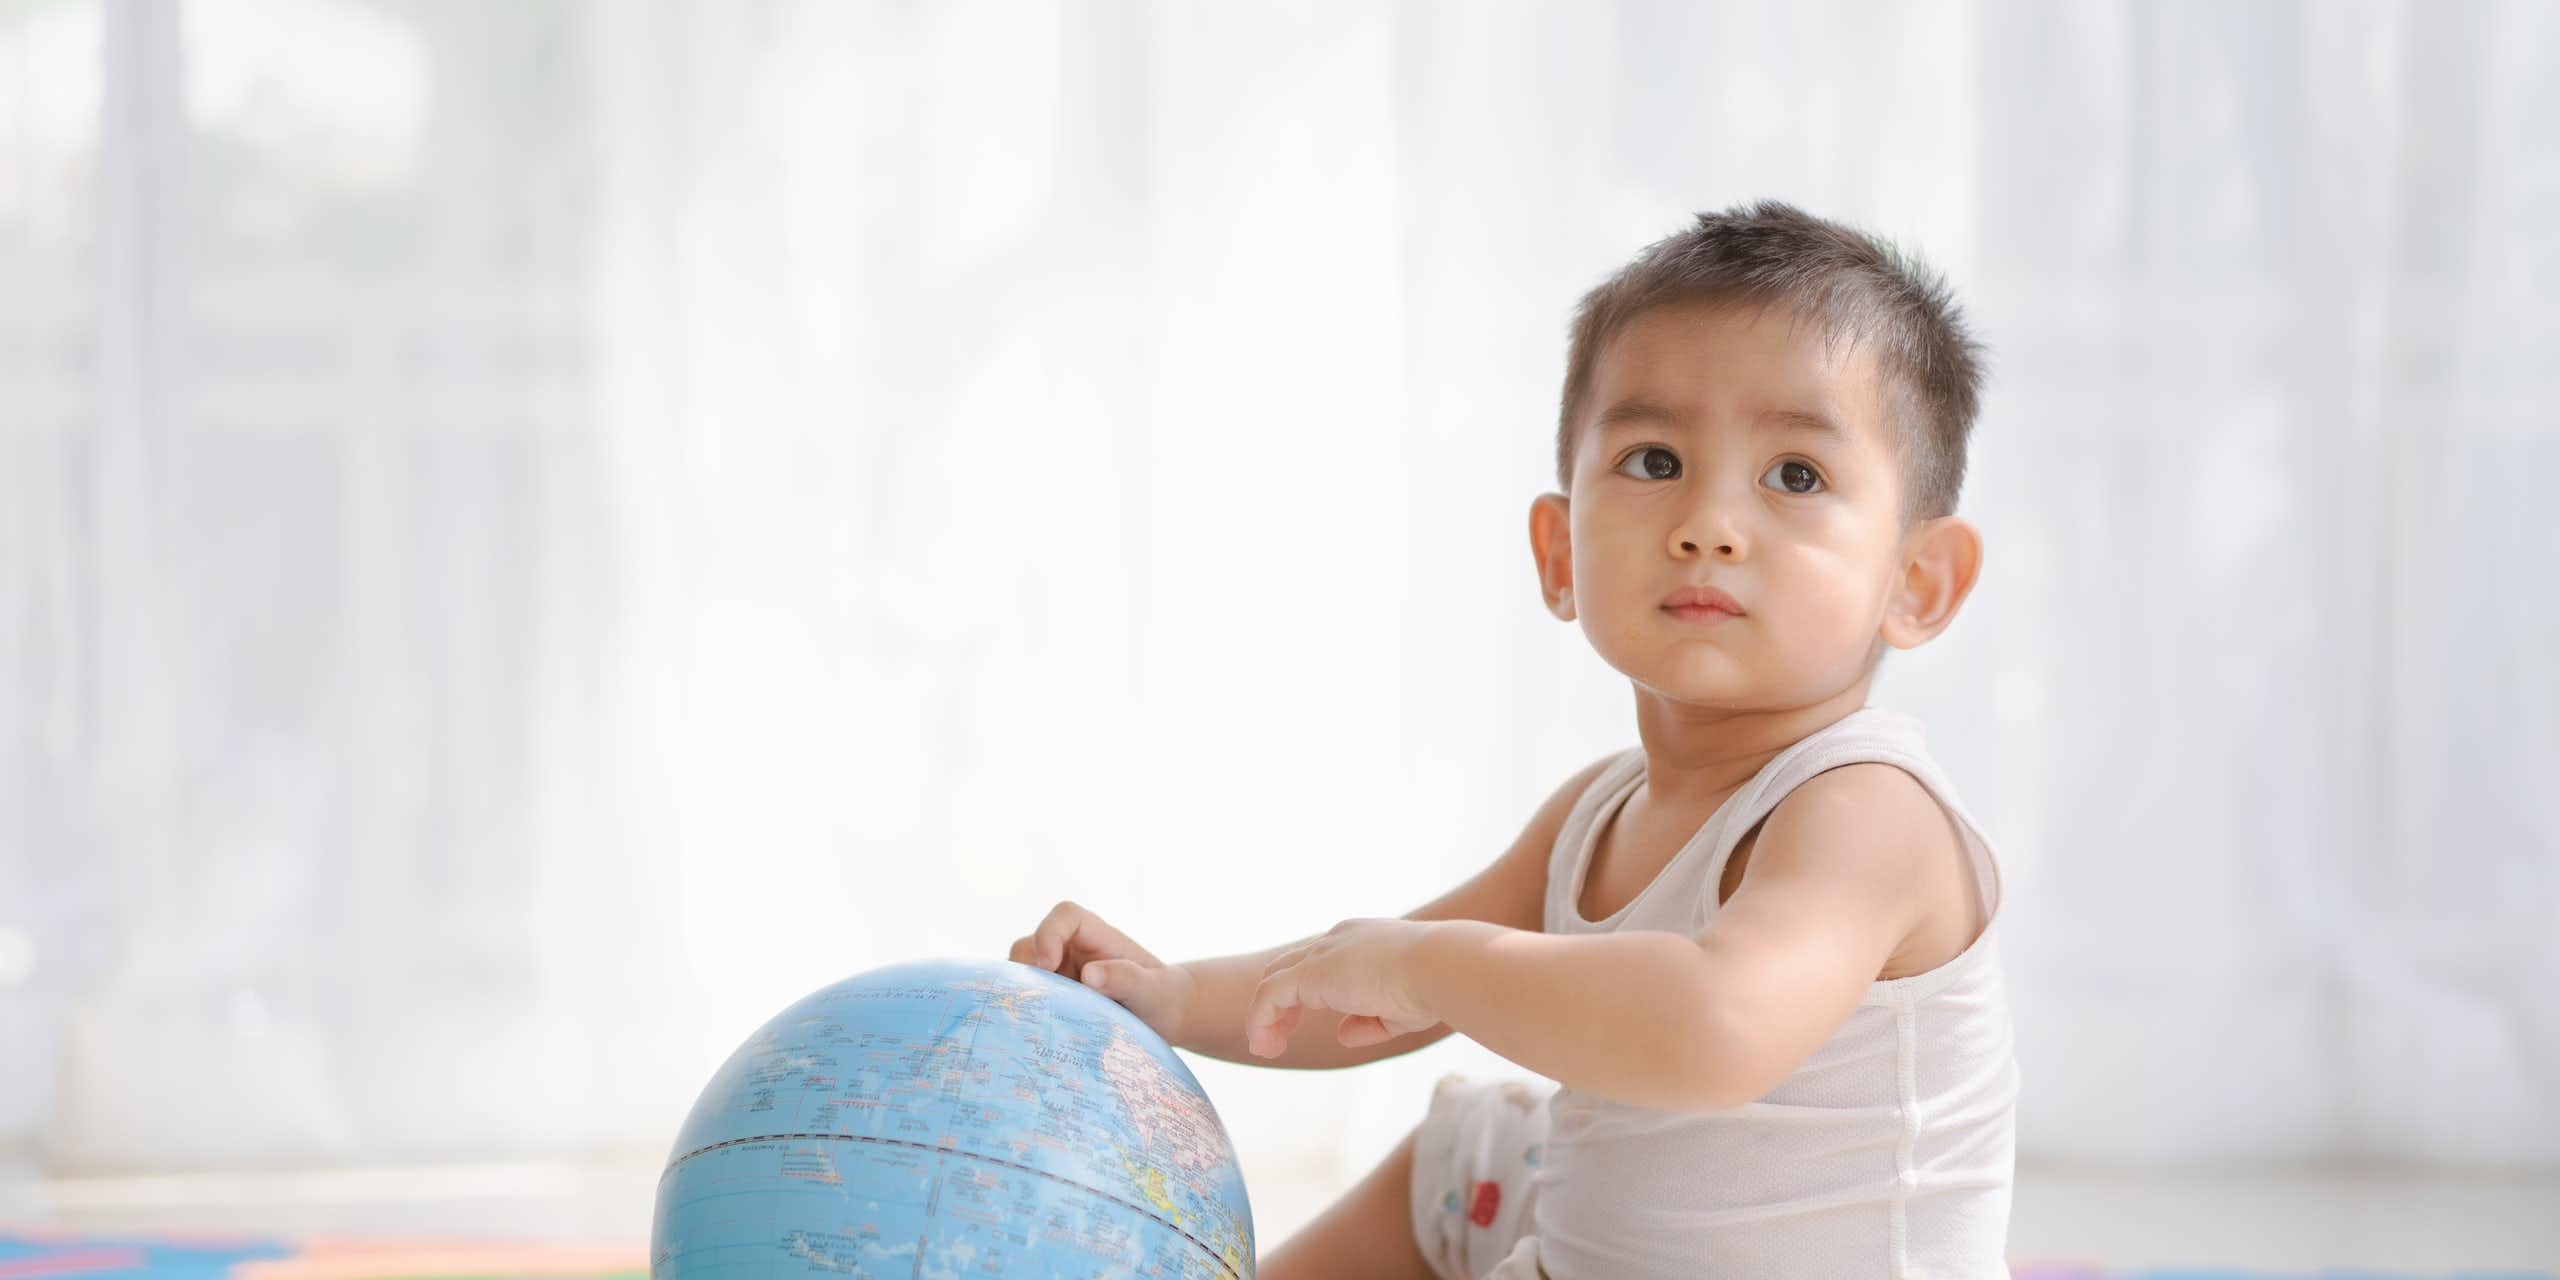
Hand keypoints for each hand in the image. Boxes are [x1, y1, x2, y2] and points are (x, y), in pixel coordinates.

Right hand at [1008, 900, 1195, 1043]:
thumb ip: (1126, 979)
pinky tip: (1038, 1034)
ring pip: (1021, 976)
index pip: (1065, 916)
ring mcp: (1059, 974)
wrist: (1162, 1019)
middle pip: (1030, 946)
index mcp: (1096, 936)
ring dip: (1024, 996)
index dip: (1049, 933)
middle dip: (1026, 972)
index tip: (1048, 965)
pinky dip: (1026, 1013)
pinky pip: (1027, 1000)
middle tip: (1037, 1006)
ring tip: (1039, 1024)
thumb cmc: (1161, 997)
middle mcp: (1071, 950)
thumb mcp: (1152, 992)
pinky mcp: (1053, 998)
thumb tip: (1089, 974)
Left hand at [1244, 917, 1444, 1058]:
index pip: (1321, 961)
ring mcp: (1322, 953)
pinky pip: (1269, 996)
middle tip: (1278, 1036)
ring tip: (1266, 1048)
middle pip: (1290, 966)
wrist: (1439, 968)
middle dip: (1280, 1002)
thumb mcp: (1399, 1011)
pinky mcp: (1310, 972)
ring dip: (1266, 1016)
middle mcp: (1336, 940)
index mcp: (1360, 942)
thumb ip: (1369, 1022)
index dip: (1307, 992)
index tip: (1303, 1023)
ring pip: (1274, 980)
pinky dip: (1260, 1021)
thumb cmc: (1432, 987)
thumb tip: (1343, 1035)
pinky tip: (1266, 1046)